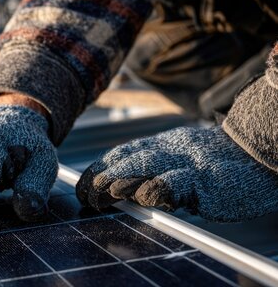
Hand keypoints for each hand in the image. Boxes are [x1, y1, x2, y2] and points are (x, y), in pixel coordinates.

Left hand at [76, 126, 277, 221]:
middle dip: (102, 176)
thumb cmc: (223, 164)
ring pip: (145, 165)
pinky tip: (143, 198)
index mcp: (165, 144)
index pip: (123, 153)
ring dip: (119, 181)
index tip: (83, 186)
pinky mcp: (207, 180)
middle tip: (86, 195)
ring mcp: (189, 162)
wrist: (265, 154)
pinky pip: (176, 182)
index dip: (99, 168)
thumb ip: (157, 171)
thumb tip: (122, 192)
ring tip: (101, 194)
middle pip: (128, 158)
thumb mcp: (185, 159)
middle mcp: (172, 149)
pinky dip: (156, 189)